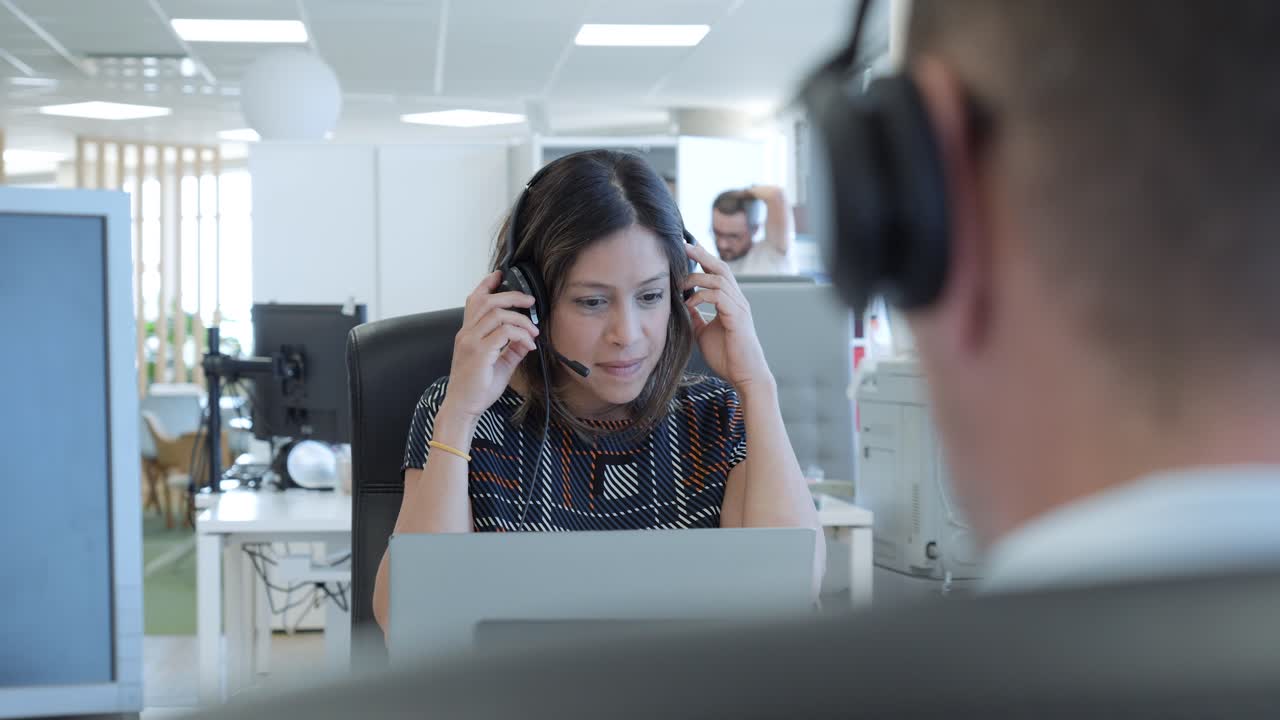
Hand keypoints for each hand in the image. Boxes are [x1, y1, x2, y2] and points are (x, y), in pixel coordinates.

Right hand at [443, 271, 539, 419]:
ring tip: (533, 332)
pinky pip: (504, 332)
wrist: (463, 408)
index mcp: (467, 333)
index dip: (486, 284)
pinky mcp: (479, 352)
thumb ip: (511, 348)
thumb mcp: (499, 364)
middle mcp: (466, 333)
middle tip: (530, 301)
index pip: (474, 300)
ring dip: (521, 320)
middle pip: (488, 301)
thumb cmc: (476, 388)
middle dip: (513, 296)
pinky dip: (521, 335)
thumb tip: (527, 338)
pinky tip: (529, 345)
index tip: (500, 275)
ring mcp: (471, 341)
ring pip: (498, 314)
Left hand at [681, 244, 771, 389]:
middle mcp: (737, 300)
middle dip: (701, 255)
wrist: (744, 375)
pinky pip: (719, 296)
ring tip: (680, 284)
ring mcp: (739, 307)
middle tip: (683, 245)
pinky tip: (689, 304)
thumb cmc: (727, 356)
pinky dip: (702, 296)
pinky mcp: (738, 317)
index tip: (684, 248)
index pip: (717, 272)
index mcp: (730, 301)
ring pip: (720, 279)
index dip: (702, 259)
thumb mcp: (703, 332)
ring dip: (697, 278)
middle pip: (721, 267)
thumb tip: (682, 304)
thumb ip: (695, 316)